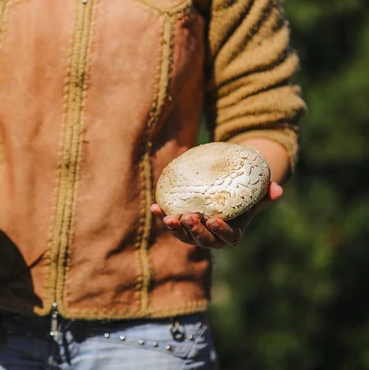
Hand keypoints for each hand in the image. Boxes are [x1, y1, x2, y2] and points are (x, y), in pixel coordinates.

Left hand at [150, 182, 282, 248]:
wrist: (226, 192)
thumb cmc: (245, 194)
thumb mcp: (257, 193)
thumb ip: (266, 193)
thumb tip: (278, 189)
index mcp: (232, 234)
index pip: (227, 237)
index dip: (220, 231)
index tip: (214, 220)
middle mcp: (212, 238)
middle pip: (202, 241)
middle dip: (194, 231)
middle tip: (188, 217)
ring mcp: (194, 233)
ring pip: (184, 236)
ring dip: (174, 228)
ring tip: (167, 217)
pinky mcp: (180, 225)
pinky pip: (170, 222)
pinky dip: (161, 215)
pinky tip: (154, 207)